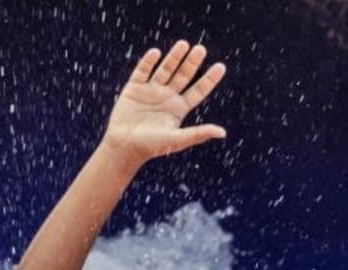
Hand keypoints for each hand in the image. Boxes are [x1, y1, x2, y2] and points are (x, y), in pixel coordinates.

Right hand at [101, 41, 225, 164]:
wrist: (124, 147)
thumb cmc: (151, 147)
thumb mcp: (177, 139)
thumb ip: (198, 134)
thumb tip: (222, 132)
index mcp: (179, 109)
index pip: (198, 90)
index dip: (209, 79)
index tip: (221, 67)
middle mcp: (167, 97)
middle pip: (183, 76)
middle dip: (192, 63)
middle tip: (201, 49)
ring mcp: (150, 91)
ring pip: (165, 69)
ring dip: (174, 57)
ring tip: (184, 44)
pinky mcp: (134, 88)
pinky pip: (142, 71)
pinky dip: (148, 61)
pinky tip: (156, 53)